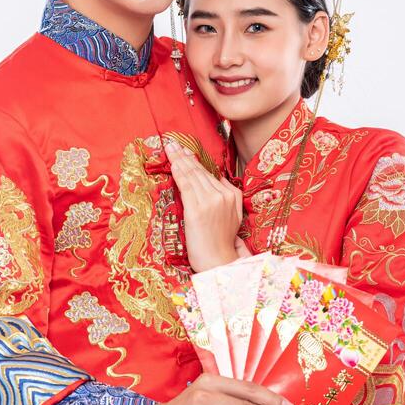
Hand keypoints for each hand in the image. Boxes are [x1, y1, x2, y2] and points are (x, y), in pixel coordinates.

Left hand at [164, 139, 242, 270]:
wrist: (218, 261)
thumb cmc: (222, 242)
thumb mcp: (234, 216)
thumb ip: (229, 195)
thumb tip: (219, 179)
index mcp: (232, 195)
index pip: (209, 174)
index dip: (195, 161)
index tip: (185, 151)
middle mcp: (222, 195)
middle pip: (200, 172)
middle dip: (185, 156)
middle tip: (173, 143)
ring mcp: (210, 201)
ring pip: (192, 176)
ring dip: (179, 160)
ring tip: (170, 149)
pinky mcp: (196, 209)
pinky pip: (186, 185)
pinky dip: (178, 172)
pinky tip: (172, 164)